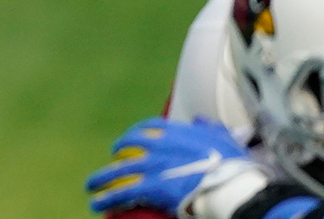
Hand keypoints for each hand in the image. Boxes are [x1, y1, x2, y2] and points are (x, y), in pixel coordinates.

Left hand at [86, 117, 248, 214]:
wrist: (231, 185)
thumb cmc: (232, 164)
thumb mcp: (223, 138)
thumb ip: (210, 127)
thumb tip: (201, 120)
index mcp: (173, 132)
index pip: (148, 128)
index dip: (136, 134)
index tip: (132, 141)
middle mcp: (157, 145)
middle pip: (126, 148)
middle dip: (116, 155)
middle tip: (111, 162)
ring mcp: (151, 166)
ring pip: (117, 172)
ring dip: (100, 179)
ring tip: (90, 186)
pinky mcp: (149, 187)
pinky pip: (121, 193)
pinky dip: (106, 198)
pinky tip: (96, 203)